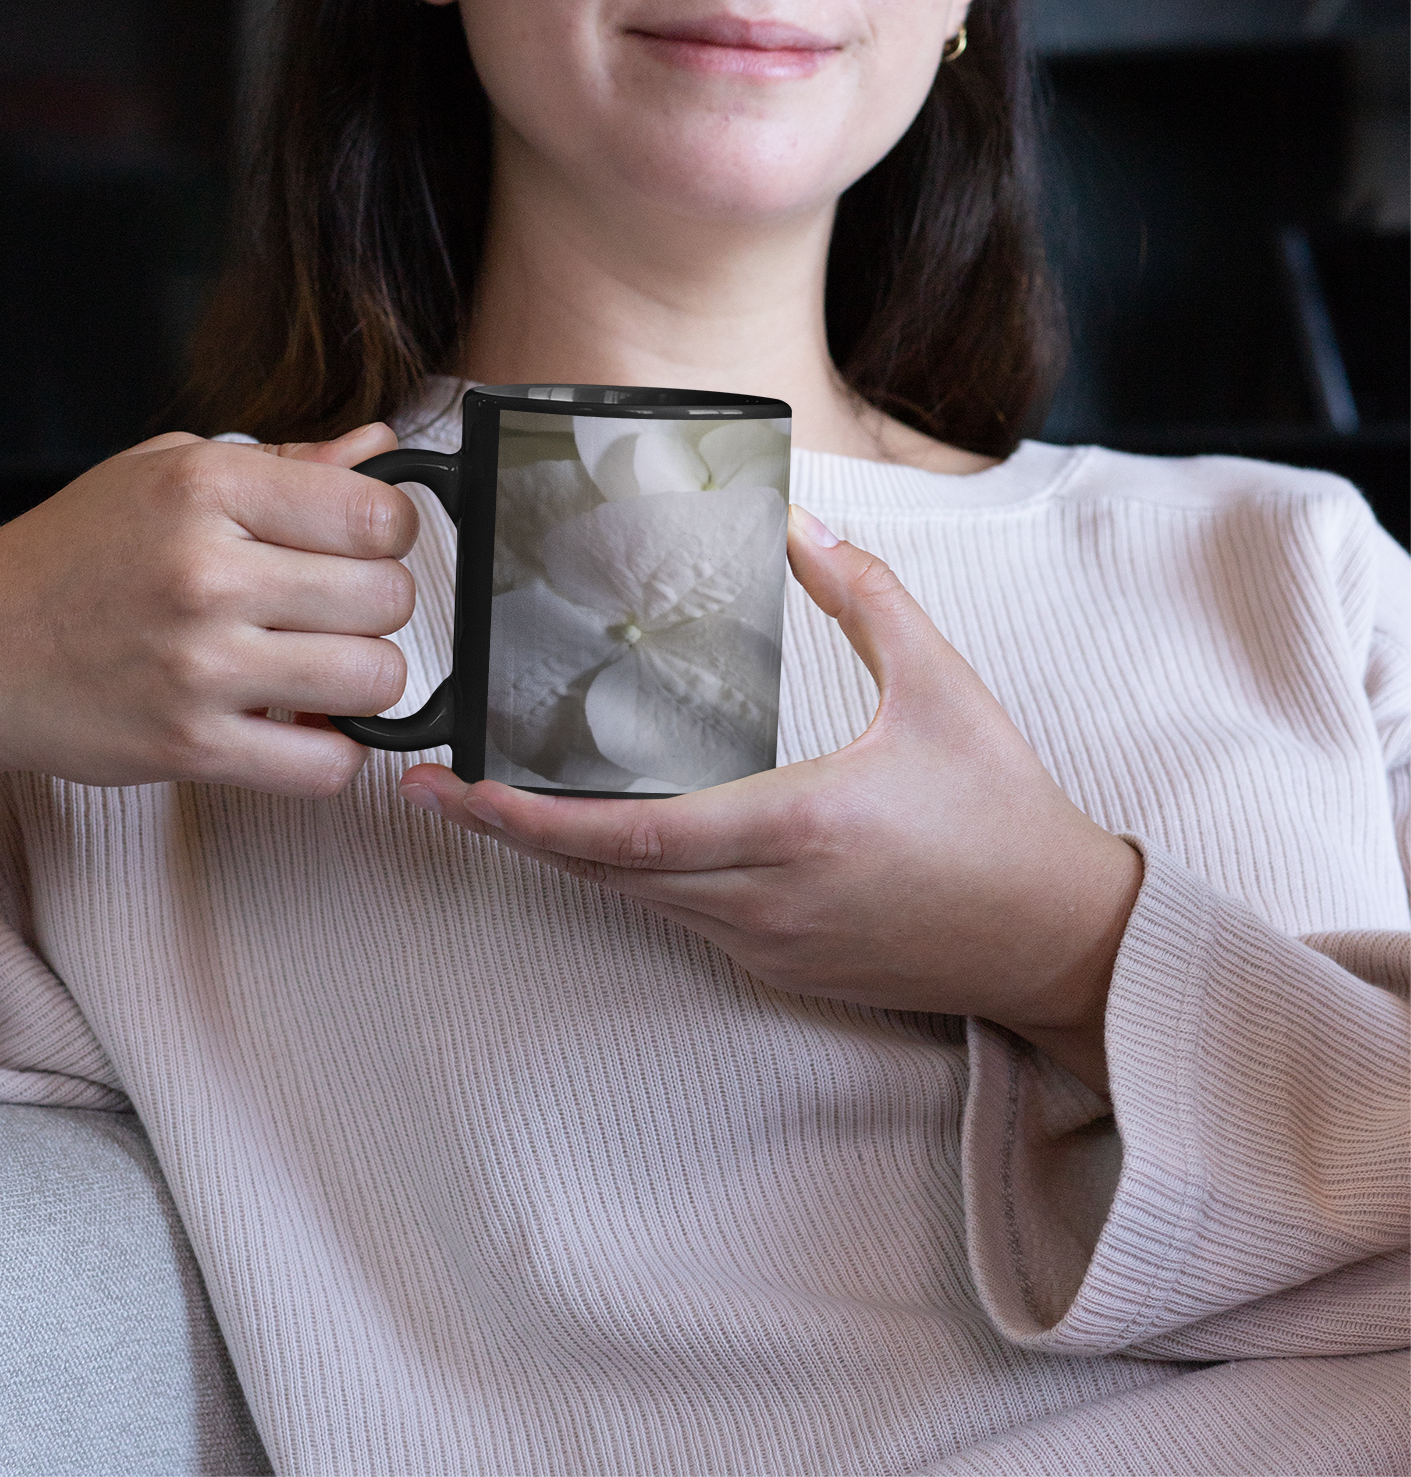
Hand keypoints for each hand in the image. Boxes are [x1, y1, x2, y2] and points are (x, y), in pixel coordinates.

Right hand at [0, 423, 419, 796]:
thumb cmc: (77, 554)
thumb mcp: (168, 472)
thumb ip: (286, 463)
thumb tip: (382, 448)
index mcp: (206, 489)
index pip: (376, 512)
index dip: (389, 532)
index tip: (364, 545)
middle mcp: (206, 574)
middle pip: (388, 597)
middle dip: (376, 606)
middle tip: (332, 609)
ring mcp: (200, 667)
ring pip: (374, 679)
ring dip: (362, 679)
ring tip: (318, 665)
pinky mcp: (191, 748)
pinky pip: (327, 765)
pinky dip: (333, 753)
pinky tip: (300, 724)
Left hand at [400, 505, 1141, 1092]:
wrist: (1058, 938)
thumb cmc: (1005, 812)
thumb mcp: (943, 683)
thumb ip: (865, 595)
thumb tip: (799, 523)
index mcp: (797, 826)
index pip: (627, 833)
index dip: (525, 817)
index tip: (452, 787)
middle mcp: (765, 899)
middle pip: (601, 874)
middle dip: (505, 836)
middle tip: (430, 791)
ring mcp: (768, 942)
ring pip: (631, 902)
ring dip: (560, 856)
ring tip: (493, 804)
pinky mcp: (780, 965)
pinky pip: (676, 919)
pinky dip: (623, 876)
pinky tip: (596, 836)